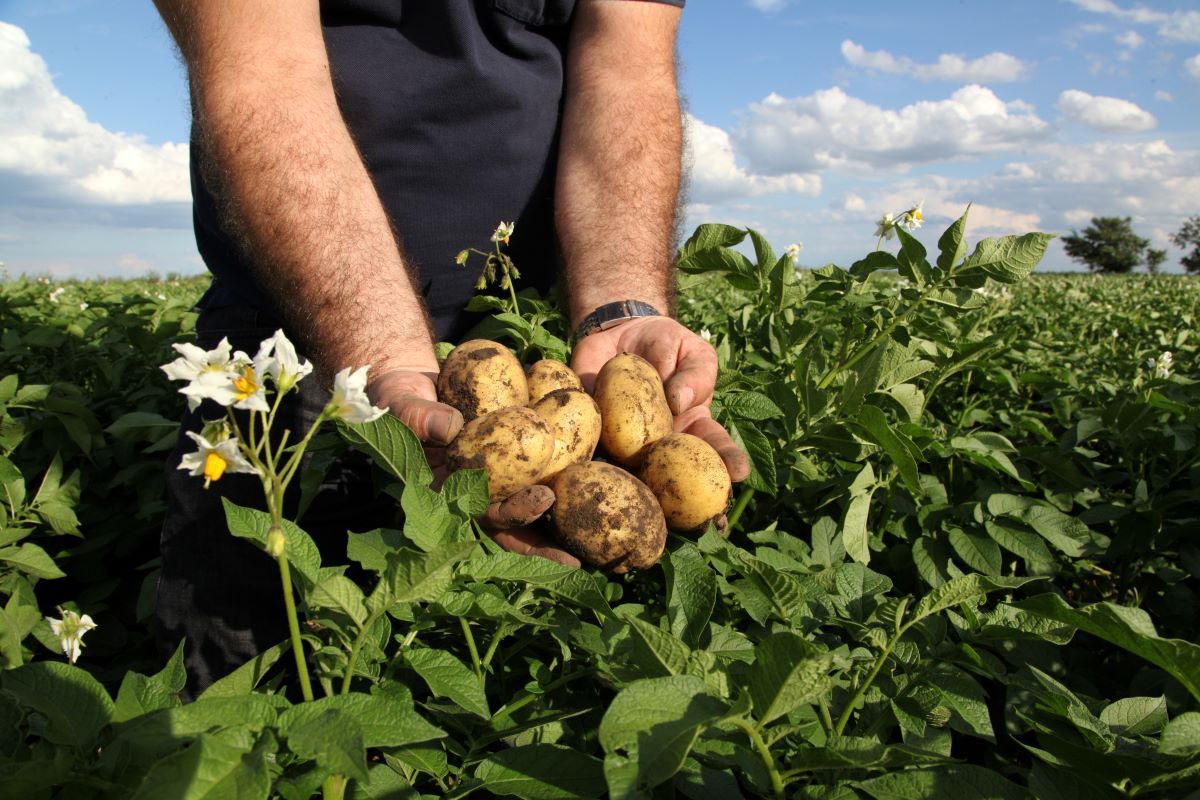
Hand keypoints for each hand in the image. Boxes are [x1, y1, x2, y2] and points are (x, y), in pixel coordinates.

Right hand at [369, 367, 578, 566]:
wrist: (410, 380)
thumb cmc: (396, 398)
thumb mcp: (399, 405)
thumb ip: (418, 418)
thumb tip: (451, 428)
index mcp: (446, 490)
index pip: (481, 512)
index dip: (512, 516)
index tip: (542, 503)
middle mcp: (473, 489)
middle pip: (513, 518)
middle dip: (545, 530)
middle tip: (579, 537)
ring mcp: (493, 473)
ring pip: (529, 495)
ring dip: (560, 509)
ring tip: (595, 517)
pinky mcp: (509, 450)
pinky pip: (536, 460)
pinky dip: (562, 465)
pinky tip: (594, 468)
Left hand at [570, 316, 750, 481]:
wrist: (619, 332)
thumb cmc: (667, 344)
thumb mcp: (690, 351)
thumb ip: (692, 374)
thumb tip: (678, 400)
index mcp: (693, 425)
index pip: (716, 447)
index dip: (729, 462)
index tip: (738, 474)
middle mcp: (662, 443)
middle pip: (674, 477)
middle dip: (681, 499)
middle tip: (687, 512)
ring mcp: (628, 443)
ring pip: (630, 471)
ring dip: (631, 485)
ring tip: (634, 495)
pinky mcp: (594, 434)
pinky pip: (593, 447)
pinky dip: (590, 457)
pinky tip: (589, 468)